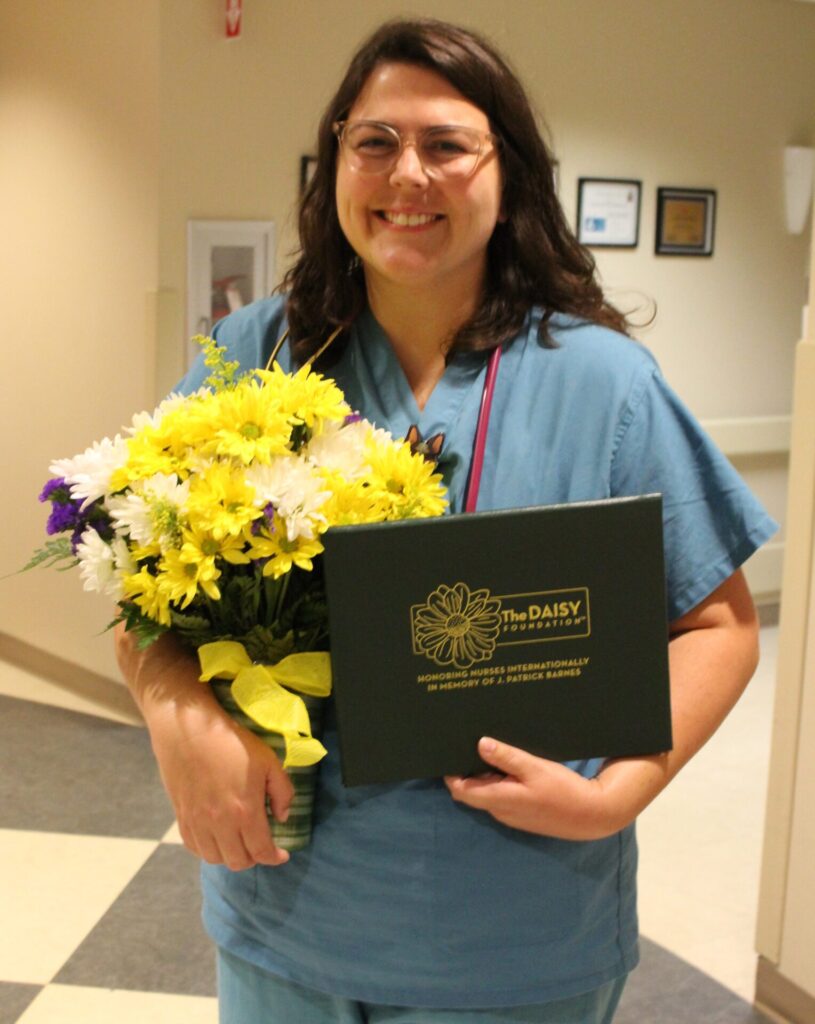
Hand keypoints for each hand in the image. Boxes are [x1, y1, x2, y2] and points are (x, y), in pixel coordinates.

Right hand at [150, 702, 293, 870]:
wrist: (190, 730)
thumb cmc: (233, 743)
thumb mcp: (268, 761)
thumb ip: (282, 791)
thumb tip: (282, 817)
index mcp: (245, 811)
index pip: (261, 851)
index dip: (274, 858)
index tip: (282, 855)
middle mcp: (219, 823)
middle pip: (238, 861)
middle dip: (255, 858)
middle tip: (262, 844)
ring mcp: (197, 823)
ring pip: (215, 858)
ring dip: (231, 856)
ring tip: (240, 842)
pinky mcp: (181, 817)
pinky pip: (194, 847)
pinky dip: (208, 850)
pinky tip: (218, 838)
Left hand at [445, 737, 626, 840]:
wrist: (592, 815)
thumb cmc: (563, 790)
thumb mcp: (534, 767)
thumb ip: (506, 757)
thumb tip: (480, 744)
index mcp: (499, 799)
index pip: (460, 790)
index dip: (450, 773)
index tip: (449, 752)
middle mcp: (500, 811)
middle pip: (472, 791)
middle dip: (467, 771)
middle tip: (468, 744)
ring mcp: (511, 815)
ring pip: (487, 793)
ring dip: (484, 776)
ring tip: (489, 749)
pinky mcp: (522, 814)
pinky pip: (501, 797)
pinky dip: (498, 782)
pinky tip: (509, 766)